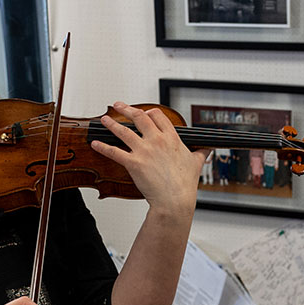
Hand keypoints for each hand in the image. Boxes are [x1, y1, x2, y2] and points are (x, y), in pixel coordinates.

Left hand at [90, 103, 207, 217]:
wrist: (175, 200)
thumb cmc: (185, 184)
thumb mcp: (197, 163)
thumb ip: (202, 153)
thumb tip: (208, 148)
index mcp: (171, 138)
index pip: (158, 116)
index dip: (149, 112)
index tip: (144, 112)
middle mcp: (156, 141)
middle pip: (138, 117)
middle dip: (126, 109)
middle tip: (118, 105)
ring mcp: (144, 151)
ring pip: (123, 131)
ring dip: (111, 124)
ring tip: (104, 119)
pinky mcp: (133, 163)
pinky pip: (114, 152)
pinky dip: (102, 147)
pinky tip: (95, 143)